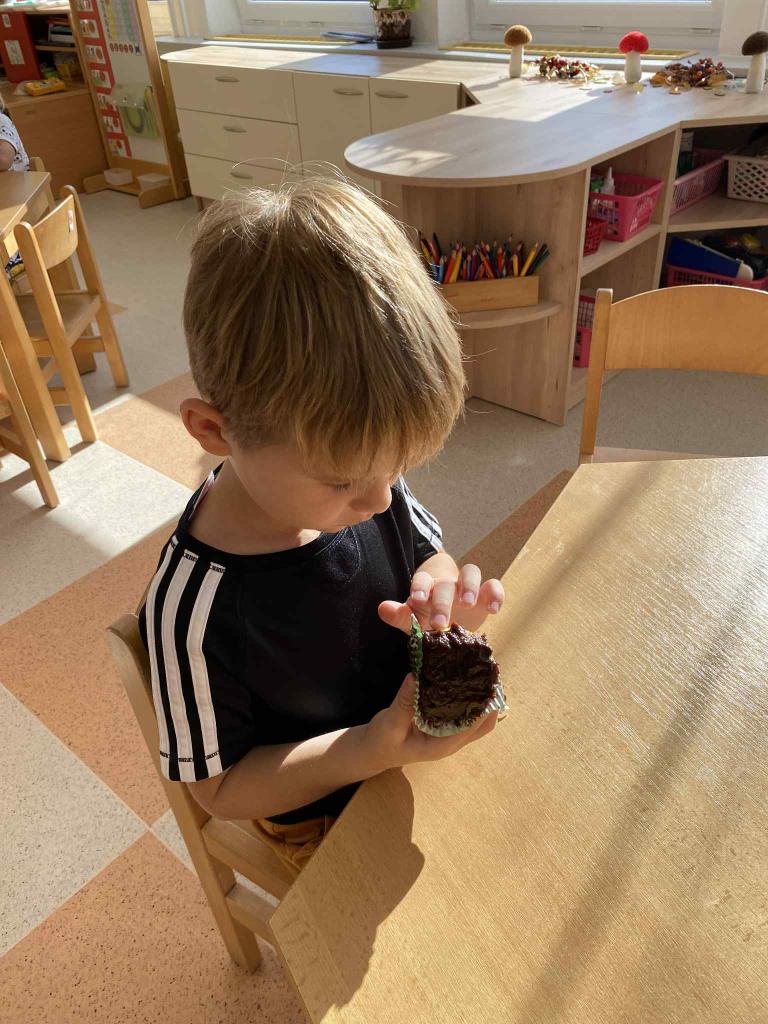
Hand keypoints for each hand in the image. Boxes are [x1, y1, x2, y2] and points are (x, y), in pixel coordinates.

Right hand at [365, 673, 498, 771]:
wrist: (373, 750)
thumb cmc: (381, 742)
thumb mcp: (390, 723)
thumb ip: (404, 703)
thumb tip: (415, 676)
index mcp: (442, 745)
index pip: (475, 726)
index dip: (485, 705)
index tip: (489, 681)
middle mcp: (451, 741)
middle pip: (484, 724)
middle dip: (490, 700)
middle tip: (489, 672)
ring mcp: (449, 735)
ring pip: (477, 718)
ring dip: (483, 698)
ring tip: (482, 672)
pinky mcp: (443, 726)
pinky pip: (463, 712)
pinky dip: (469, 698)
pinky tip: (465, 678)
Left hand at [378, 562, 503, 633]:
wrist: (452, 616)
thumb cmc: (428, 616)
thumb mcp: (414, 619)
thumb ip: (400, 615)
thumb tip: (382, 608)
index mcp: (427, 588)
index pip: (421, 580)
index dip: (419, 587)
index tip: (417, 599)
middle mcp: (447, 583)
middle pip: (445, 584)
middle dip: (442, 602)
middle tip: (439, 623)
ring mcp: (467, 587)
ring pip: (471, 572)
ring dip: (470, 585)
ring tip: (469, 603)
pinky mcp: (485, 594)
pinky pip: (493, 585)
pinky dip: (496, 594)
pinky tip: (493, 610)